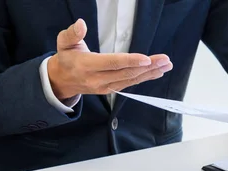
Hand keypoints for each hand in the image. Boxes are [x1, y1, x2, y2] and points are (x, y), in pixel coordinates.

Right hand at [48, 19, 173, 99]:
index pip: (112, 63)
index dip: (130, 61)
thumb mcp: (64, 42)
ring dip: (150, 73)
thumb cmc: (66, 58)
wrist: (62, 80)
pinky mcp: (111, 90)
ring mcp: (105, 87)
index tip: (146, 59)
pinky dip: (145, 78)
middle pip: (126, 73)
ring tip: (166, 66)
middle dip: (148, 67)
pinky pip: (130, 84)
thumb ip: (72, 33)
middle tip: (164, 60)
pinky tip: (156, 73)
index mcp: (86, 65)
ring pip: (131, 80)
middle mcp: (97, 79)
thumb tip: (81, 23)